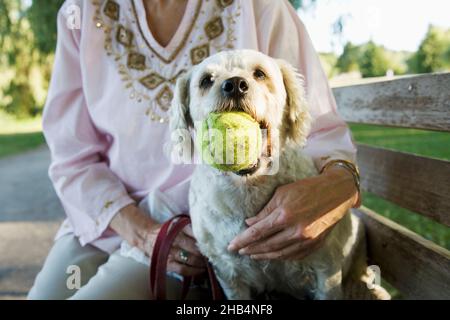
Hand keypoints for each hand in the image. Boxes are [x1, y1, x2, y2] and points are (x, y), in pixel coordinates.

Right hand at [110, 204, 205, 275]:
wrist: (147, 236)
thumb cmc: (167, 229)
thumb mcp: (178, 222)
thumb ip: (191, 226)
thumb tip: (208, 230)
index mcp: (178, 228)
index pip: (196, 233)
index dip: (206, 239)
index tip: (215, 242)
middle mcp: (175, 240)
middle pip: (195, 248)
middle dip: (206, 252)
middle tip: (214, 253)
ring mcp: (171, 253)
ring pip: (191, 259)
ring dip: (202, 262)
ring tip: (209, 262)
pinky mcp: (168, 264)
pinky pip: (183, 270)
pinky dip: (194, 271)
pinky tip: (201, 270)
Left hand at [227, 166, 357, 260]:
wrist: (336, 193)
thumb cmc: (307, 188)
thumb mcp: (282, 193)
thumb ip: (265, 210)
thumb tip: (250, 223)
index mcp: (285, 215)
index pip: (258, 232)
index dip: (243, 240)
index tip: (231, 245)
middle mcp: (296, 231)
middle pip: (267, 246)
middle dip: (250, 250)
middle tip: (238, 251)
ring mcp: (306, 240)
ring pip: (279, 254)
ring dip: (263, 255)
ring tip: (252, 255)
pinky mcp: (314, 245)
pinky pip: (293, 256)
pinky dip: (280, 257)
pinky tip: (272, 255)